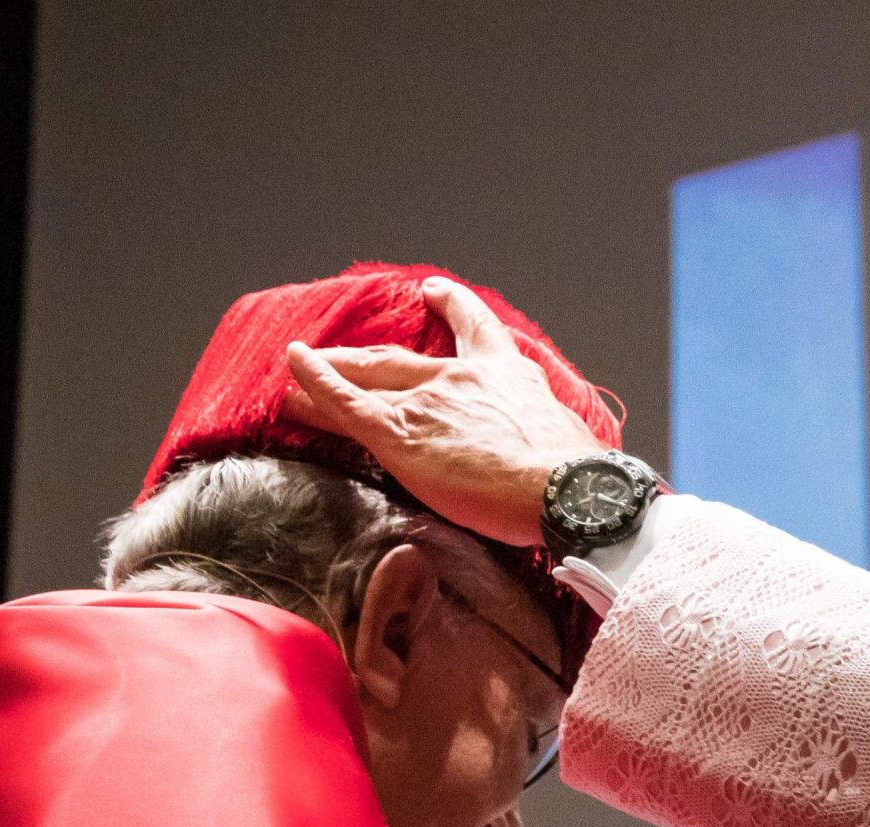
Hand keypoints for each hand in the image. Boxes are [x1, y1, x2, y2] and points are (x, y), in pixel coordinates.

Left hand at [286, 278, 608, 546]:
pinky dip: (316, 382)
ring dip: (332, 371)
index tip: (437, 293)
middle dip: (367, 356)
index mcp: (509, 376)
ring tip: (302, 368)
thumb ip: (548, 441)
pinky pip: (346, 402)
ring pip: (367, 378)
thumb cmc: (576, 480)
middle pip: (402, 359)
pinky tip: (293, 369)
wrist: (567, 490)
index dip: (454, 308)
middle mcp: (463, 377)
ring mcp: (428, 402)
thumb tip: (559, 464)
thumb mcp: (569, 444)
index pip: (476, 332)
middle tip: (342, 352)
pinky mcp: (400, 434)